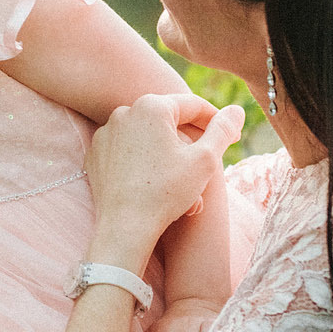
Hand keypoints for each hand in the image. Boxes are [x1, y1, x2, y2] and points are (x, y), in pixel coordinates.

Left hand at [84, 94, 246, 266]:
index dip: (216, 122)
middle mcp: (123, 113)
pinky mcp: (96, 154)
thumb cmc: (166, 191)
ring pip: (148, 138)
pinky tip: (158, 184)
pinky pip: (128, 152)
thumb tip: (236, 111)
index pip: (192, 106)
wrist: (125, 225)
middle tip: (209, 164)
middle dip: (190, 143)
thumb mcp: (204, 159)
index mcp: (151, 106)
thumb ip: (222, 130)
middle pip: (168, 122)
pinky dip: (145, 163)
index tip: (232, 139)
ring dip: (169, 156)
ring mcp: (106, 133)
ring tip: (185, 185)